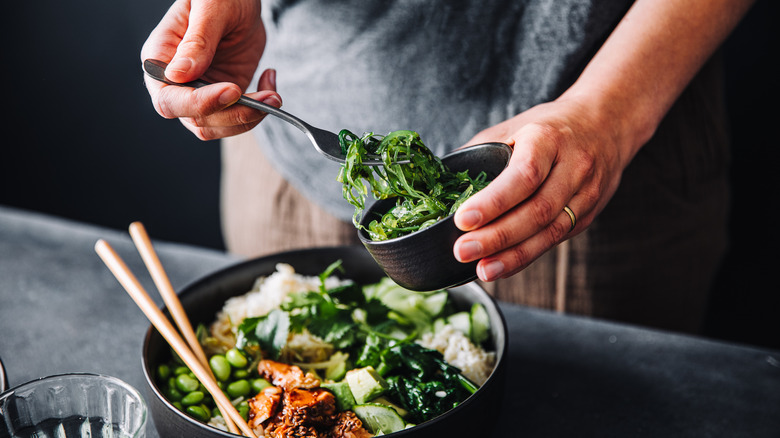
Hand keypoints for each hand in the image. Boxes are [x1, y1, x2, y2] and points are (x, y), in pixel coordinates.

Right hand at [140, 0, 281, 139]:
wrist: (241, 0)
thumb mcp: (211, 9)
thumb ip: (197, 41)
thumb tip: (178, 74)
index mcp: (160, 58)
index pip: (168, 99)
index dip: (199, 103)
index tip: (232, 90)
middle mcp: (175, 82)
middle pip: (195, 119)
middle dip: (233, 114)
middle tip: (267, 99)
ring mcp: (200, 93)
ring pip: (216, 126)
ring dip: (249, 117)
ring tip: (274, 96)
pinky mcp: (223, 98)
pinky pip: (236, 119)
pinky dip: (258, 111)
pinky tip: (269, 84)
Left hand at [452, 96, 630, 281]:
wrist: (606, 125)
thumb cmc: (549, 128)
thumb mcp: (513, 127)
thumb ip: (479, 152)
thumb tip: (440, 182)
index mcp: (548, 139)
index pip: (523, 175)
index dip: (493, 201)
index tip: (463, 219)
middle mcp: (572, 167)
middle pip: (537, 210)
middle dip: (497, 236)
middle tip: (463, 251)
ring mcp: (585, 194)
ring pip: (549, 232)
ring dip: (513, 256)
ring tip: (482, 270)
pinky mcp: (587, 215)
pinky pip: (554, 240)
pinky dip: (526, 256)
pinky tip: (502, 266)